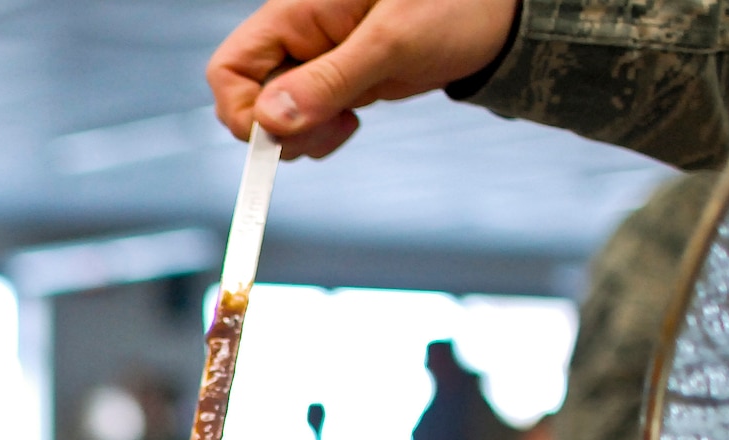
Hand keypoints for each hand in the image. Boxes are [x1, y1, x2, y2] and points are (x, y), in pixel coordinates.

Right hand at [207, 0, 518, 159]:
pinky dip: (318, 136)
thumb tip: (270, 122)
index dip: (242, 110)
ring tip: (345, 124)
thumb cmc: (455, 5)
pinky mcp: (333, 82)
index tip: (281, 132)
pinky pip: (302, 121)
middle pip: (245, 98)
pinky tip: (352, 122)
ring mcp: (313, 62)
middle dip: (275, 130)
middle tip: (328, 127)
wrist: (499, 14)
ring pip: (272, 117)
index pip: (229, 69)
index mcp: (296, 12)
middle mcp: (296, 37)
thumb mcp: (393, 42)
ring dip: (298, 137)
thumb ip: (329, 80)